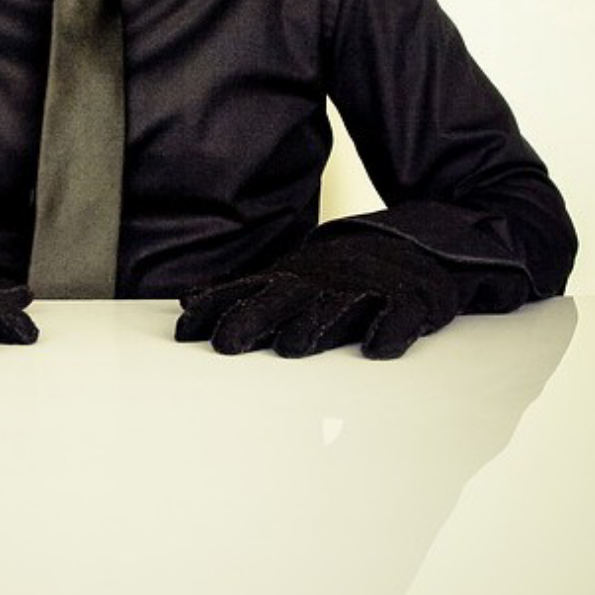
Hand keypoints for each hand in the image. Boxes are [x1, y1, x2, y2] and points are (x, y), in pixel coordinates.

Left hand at [175, 231, 459, 358]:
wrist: (409, 246)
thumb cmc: (335, 275)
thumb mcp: (286, 278)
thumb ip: (240, 294)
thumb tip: (188, 300)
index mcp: (292, 280)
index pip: (247, 293)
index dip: (216, 310)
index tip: (186, 331)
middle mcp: (323, 283)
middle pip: (284, 299)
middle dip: (253, 319)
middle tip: (227, 344)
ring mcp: (365, 289)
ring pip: (336, 307)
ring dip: (313, 325)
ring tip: (292, 346)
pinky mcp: (407, 301)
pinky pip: (399, 315)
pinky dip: (389, 330)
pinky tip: (376, 348)